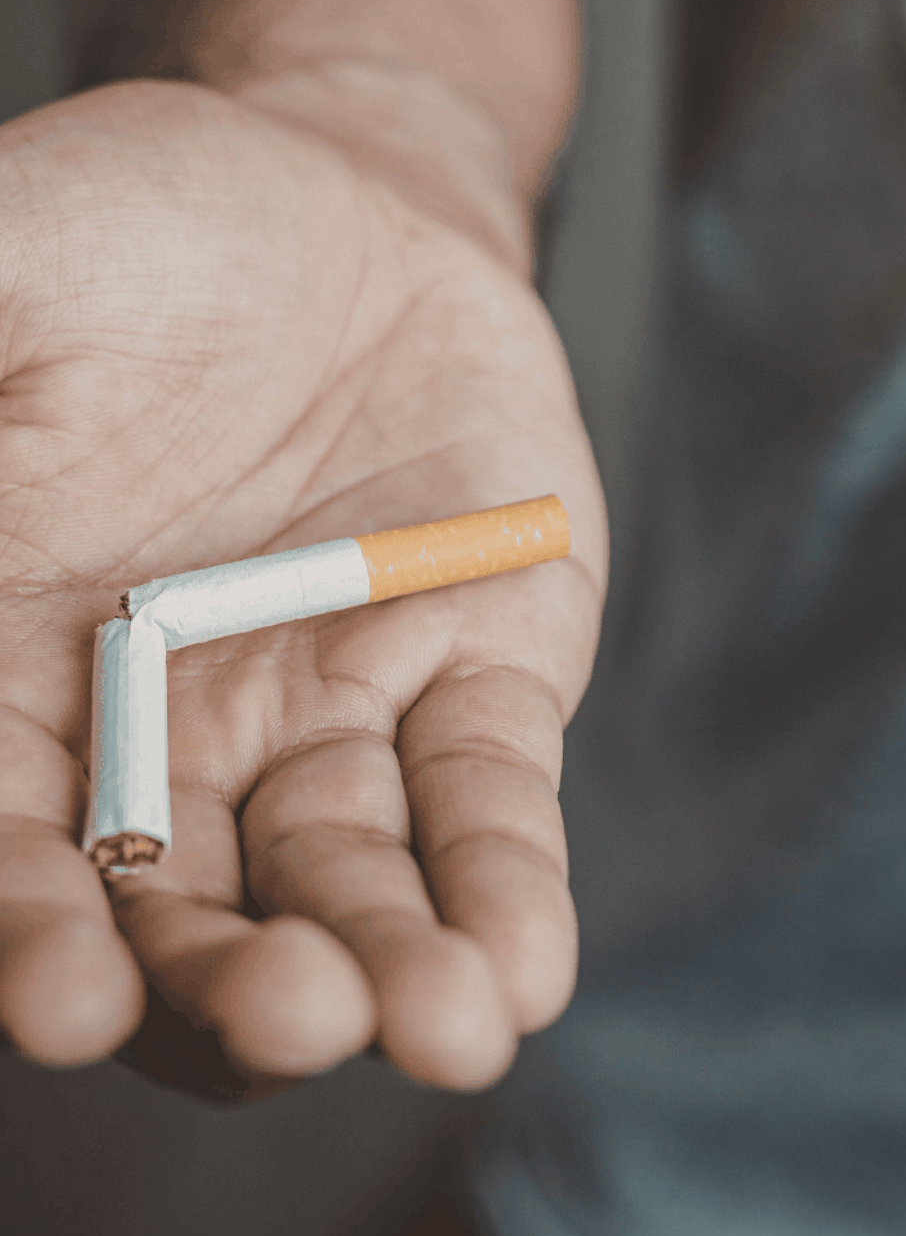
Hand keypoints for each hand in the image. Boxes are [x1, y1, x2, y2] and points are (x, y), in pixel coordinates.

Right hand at [0, 78, 604, 1090]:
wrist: (356, 208)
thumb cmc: (154, 228)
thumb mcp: (13, 265)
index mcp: (19, 664)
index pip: (8, 836)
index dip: (25, 925)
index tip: (67, 995)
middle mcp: (173, 726)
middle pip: (187, 902)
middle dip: (230, 979)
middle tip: (285, 1016)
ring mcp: (337, 708)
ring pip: (351, 873)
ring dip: (390, 958)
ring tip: (441, 1026)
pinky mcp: (482, 675)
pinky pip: (490, 795)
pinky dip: (506, 878)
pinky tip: (524, 967)